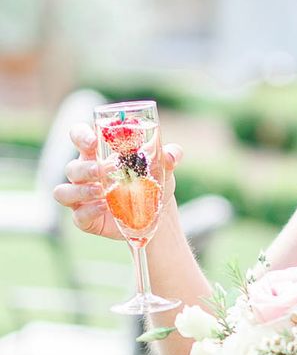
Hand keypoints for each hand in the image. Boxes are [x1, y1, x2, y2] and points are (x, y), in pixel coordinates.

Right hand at [52, 122, 182, 239]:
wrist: (157, 215)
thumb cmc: (152, 183)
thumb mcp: (162, 168)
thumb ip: (168, 156)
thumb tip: (172, 154)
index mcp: (97, 154)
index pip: (79, 137)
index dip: (80, 135)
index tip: (93, 141)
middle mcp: (85, 174)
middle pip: (71, 167)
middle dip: (85, 168)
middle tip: (104, 170)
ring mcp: (82, 197)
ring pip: (65, 191)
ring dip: (81, 191)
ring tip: (102, 192)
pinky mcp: (85, 218)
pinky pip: (78, 215)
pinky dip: (89, 211)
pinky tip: (105, 209)